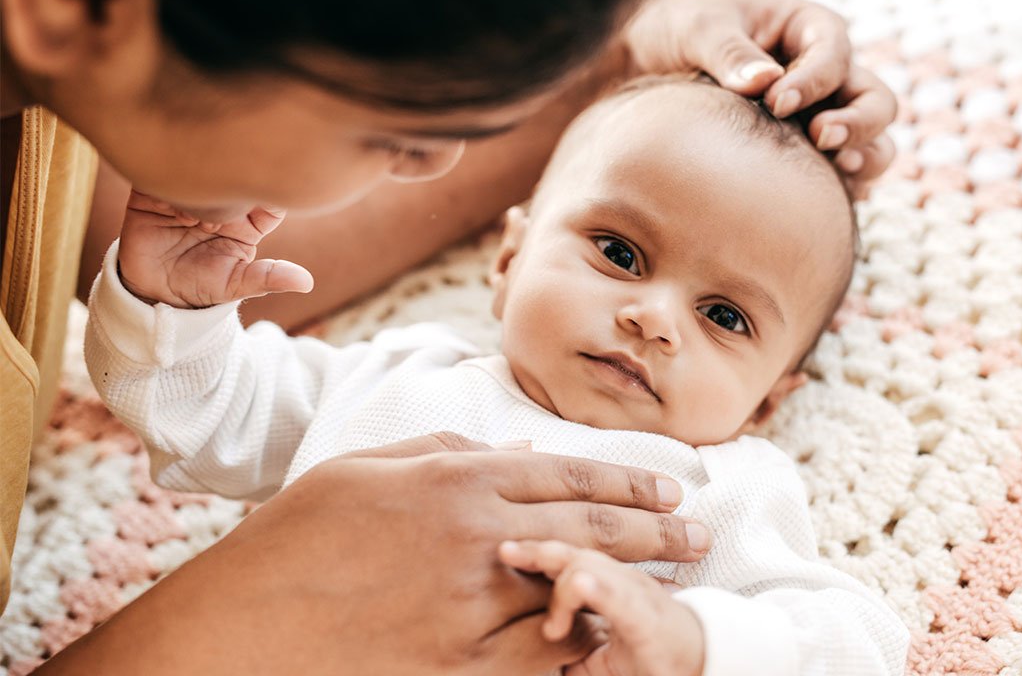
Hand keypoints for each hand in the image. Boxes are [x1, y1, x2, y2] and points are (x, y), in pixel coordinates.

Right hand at [40, 433, 708, 674]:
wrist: (236, 630)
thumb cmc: (294, 541)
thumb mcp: (364, 470)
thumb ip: (445, 453)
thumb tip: (514, 452)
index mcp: (456, 480)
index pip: (567, 475)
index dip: (627, 480)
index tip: (670, 487)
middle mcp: (476, 537)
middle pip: (592, 528)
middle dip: (655, 528)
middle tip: (700, 532)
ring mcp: (471, 607)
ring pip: (580, 589)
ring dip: (636, 583)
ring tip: (677, 581)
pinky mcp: (458, 667)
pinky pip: (543, 655)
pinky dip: (586, 642)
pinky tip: (619, 635)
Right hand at [116, 189, 312, 307]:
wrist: (151, 289)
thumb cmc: (198, 285)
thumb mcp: (233, 285)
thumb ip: (267, 278)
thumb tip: (307, 282)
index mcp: (248, 220)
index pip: (269, 198)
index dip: (268, 196)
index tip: (259, 205)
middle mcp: (221, 201)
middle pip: (236, 175)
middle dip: (233, 188)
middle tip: (222, 215)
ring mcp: (190, 194)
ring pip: (202, 171)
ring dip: (201, 189)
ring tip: (196, 220)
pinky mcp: (157, 192)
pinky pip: (166, 176)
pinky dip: (173, 188)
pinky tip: (173, 211)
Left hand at [624, 0, 897, 197]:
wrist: (647, 71)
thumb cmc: (680, 36)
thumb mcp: (697, 30)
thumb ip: (728, 52)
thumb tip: (765, 81)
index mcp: (808, 31)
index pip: (835, 54)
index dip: (815, 79)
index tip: (777, 102)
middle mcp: (828, 76)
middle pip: (876, 101)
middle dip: (857, 122)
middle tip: (820, 137)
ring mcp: (824, 117)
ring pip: (873, 142)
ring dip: (862, 156)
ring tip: (837, 168)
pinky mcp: (809, 157)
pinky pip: (843, 178)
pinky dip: (841, 189)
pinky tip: (816, 200)